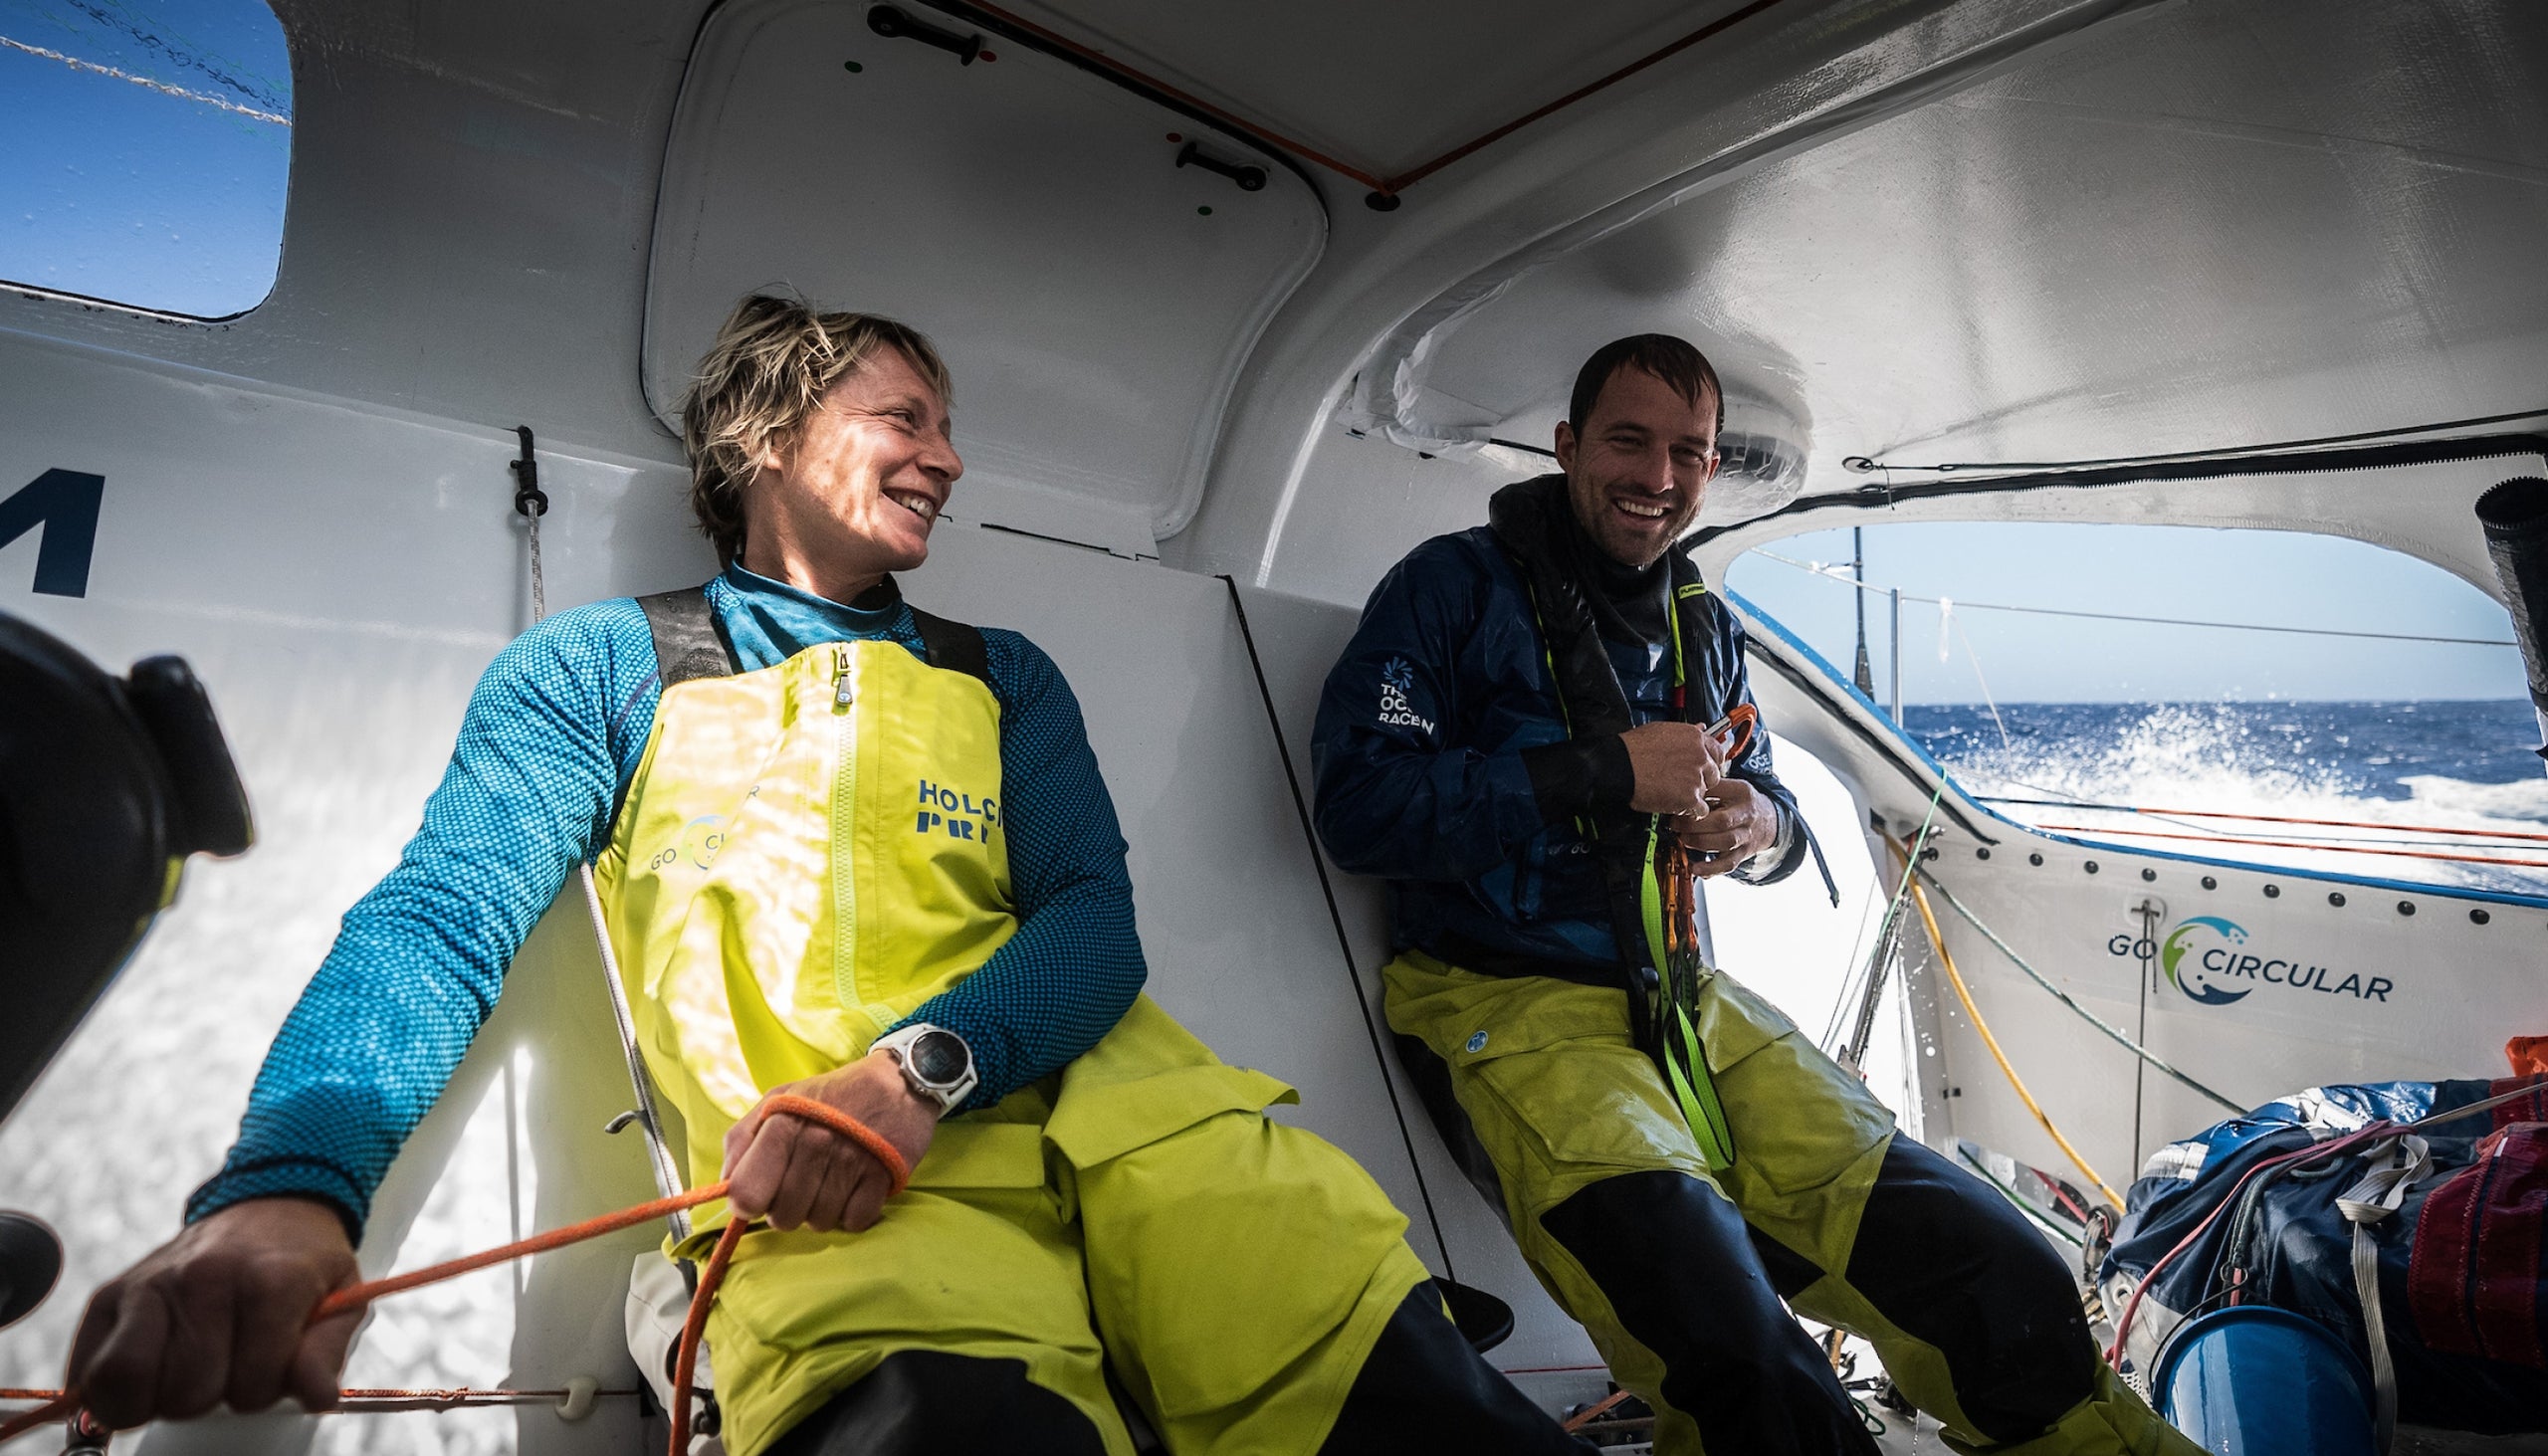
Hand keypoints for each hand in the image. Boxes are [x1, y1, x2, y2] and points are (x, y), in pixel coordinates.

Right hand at [67, 1197, 361, 1427]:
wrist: (271, 1207)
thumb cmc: (303, 1268)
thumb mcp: (341, 1303)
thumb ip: (325, 1355)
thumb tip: (317, 1399)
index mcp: (269, 1282)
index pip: (250, 1384)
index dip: (262, 1392)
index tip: (269, 1369)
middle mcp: (203, 1278)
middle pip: (185, 1392)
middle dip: (211, 1398)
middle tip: (228, 1368)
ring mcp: (151, 1283)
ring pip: (123, 1383)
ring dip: (154, 1399)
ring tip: (185, 1377)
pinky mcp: (111, 1294)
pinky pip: (87, 1371)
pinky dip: (107, 1393)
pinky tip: (146, 1378)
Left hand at [722, 1050, 940, 1232]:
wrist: (897, 1081)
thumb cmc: (830, 1096)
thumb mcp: (777, 1102)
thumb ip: (742, 1140)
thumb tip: (724, 1184)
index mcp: (782, 1125)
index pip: (747, 1193)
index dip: (748, 1205)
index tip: (758, 1198)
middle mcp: (815, 1144)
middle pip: (783, 1216)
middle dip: (787, 1210)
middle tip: (799, 1188)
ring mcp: (851, 1162)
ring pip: (818, 1222)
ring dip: (820, 1212)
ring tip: (828, 1185)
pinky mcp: (882, 1176)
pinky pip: (854, 1221)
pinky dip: (851, 1214)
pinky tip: (853, 1191)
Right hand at [1622, 721, 1728, 815]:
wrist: (1620, 765)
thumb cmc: (1634, 748)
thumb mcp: (1662, 729)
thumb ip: (1686, 733)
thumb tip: (1701, 728)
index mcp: (1695, 738)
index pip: (1718, 752)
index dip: (1710, 763)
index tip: (1703, 769)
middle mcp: (1700, 756)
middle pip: (1713, 774)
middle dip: (1701, 780)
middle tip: (1683, 784)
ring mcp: (1696, 777)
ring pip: (1705, 792)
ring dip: (1693, 795)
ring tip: (1674, 795)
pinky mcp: (1689, 797)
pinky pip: (1700, 809)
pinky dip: (1690, 811)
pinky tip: (1678, 807)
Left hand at [1672, 778, 1779, 877]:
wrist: (1766, 820)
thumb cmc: (1738, 802)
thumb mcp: (1729, 787)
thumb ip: (1709, 787)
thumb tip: (1679, 789)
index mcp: (1741, 792)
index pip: (1718, 792)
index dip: (1697, 799)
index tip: (1678, 803)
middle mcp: (1747, 814)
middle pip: (1722, 821)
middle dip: (1694, 825)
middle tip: (1675, 825)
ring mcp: (1747, 835)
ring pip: (1725, 842)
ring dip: (1699, 843)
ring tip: (1682, 840)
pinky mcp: (1743, 853)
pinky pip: (1728, 864)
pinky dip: (1710, 869)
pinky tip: (1695, 868)